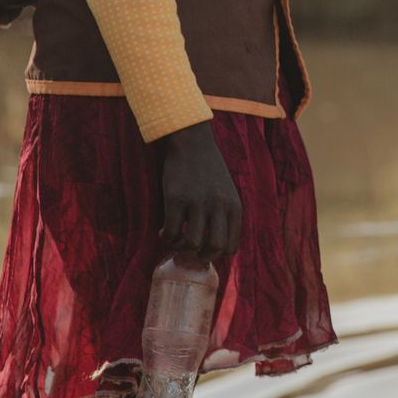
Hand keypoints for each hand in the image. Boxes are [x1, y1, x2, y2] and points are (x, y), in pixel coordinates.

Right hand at [158, 122, 243, 259]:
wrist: (192, 142)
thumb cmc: (208, 170)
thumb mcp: (226, 193)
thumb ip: (224, 216)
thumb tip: (213, 246)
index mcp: (234, 207)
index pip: (231, 247)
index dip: (216, 254)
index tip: (204, 248)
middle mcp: (219, 206)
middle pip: (215, 248)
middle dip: (201, 256)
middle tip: (190, 248)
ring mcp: (198, 203)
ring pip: (193, 243)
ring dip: (180, 248)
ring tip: (175, 239)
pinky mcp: (176, 199)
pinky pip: (171, 232)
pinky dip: (166, 237)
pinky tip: (163, 230)